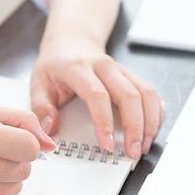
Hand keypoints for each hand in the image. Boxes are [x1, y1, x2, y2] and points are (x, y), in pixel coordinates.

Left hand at [30, 36, 163, 158]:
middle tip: (133, 151)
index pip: (97, 95)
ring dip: (149, 122)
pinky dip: (156, 113)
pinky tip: (152, 130)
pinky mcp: (132, 77)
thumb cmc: (56, 65)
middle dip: (134, 127)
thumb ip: (41, 108)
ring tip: (144, 145)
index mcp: (79, 68)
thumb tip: (49, 131)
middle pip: (129, 95)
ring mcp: (121, 71)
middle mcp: (105, 67)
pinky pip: (151, 93)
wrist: (71, 42)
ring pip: (145, 93)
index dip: (104, 122)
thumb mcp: (38, 83)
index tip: (107, 144)